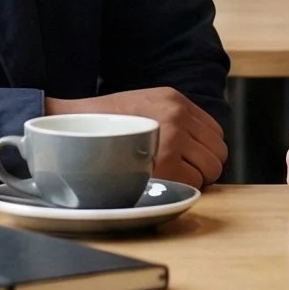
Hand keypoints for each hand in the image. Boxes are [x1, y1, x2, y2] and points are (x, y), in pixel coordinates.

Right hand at [43, 87, 227, 190]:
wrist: (70, 129)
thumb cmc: (104, 125)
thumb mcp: (144, 105)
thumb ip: (172, 118)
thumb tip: (198, 145)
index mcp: (175, 100)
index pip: (216, 132)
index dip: (205, 151)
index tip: (190, 161)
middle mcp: (179, 115)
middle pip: (218, 153)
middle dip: (204, 167)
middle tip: (182, 174)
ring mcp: (173, 137)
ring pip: (210, 169)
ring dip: (195, 179)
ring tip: (169, 179)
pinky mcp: (165, 161)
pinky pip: (193, 183)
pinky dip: (181, 189)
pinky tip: (160, 184)